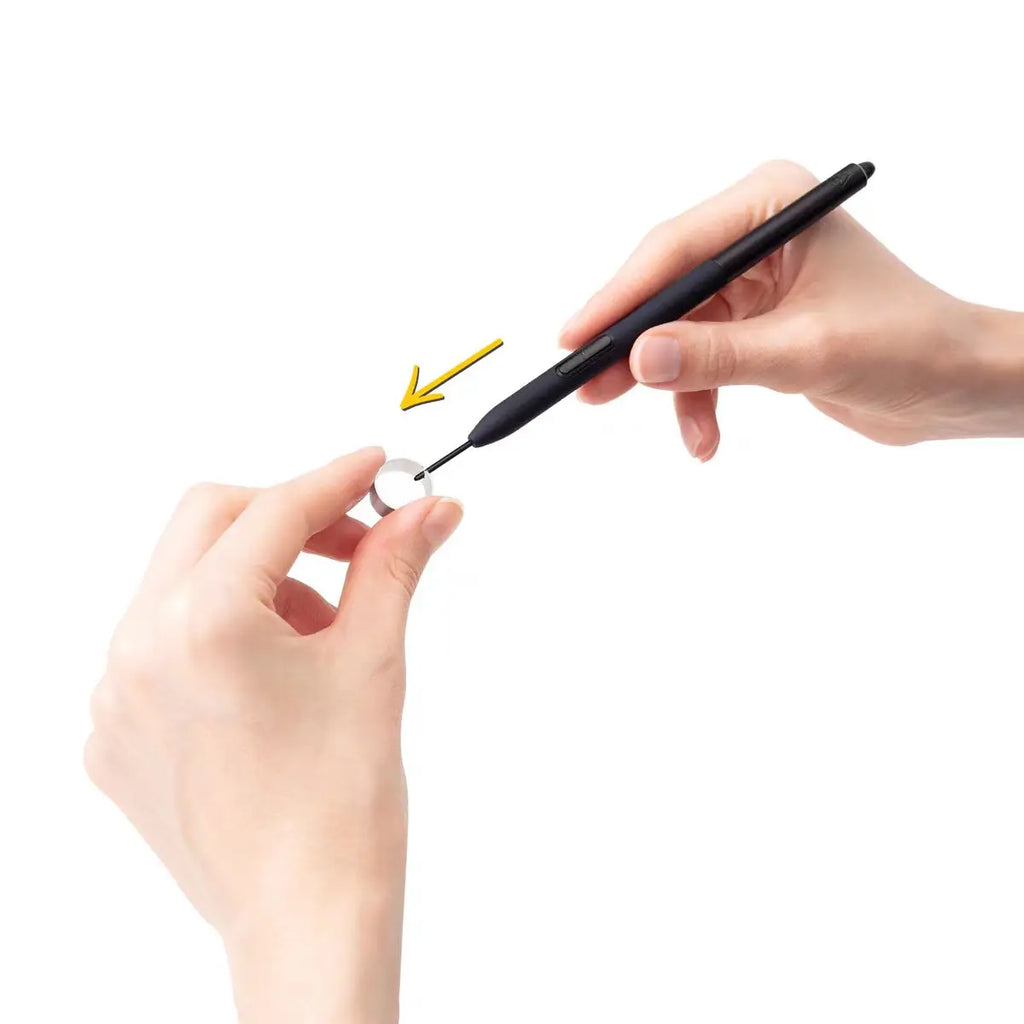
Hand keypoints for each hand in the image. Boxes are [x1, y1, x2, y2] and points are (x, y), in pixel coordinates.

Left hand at [84, 447, 462, 1023]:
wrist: (306, 914)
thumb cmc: (343, 804)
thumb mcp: (374, 660)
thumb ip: (394, 565)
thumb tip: (429, 509)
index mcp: (203, 623)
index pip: (276, 509)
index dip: (337, 479)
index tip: (376, 468)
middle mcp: (139, 649)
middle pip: (210, 521)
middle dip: (288, 517)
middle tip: (355, 543)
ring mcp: (117, 696)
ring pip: (183, 581)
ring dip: (256, 578)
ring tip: (320, 634)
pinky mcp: (116, 734)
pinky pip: (161, 644)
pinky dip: (219, 633)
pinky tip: (272, 680)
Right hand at [560, 161, 1023, 457]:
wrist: (956, 386)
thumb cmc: (910, 345)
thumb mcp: (806, 352)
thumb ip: (720, 356)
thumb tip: (641, 359)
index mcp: (774, 204)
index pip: (676, 248)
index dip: (620, 297)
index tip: (576, 340)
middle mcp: (757, 234)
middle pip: (667, 289)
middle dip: (635, 346)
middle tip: (587, 389)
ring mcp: (753, 280)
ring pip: (679, 331)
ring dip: (670, 385)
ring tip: (669, 431)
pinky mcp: (753, 323)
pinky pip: (702, 359)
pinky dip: (699, 401)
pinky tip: (706, 438)